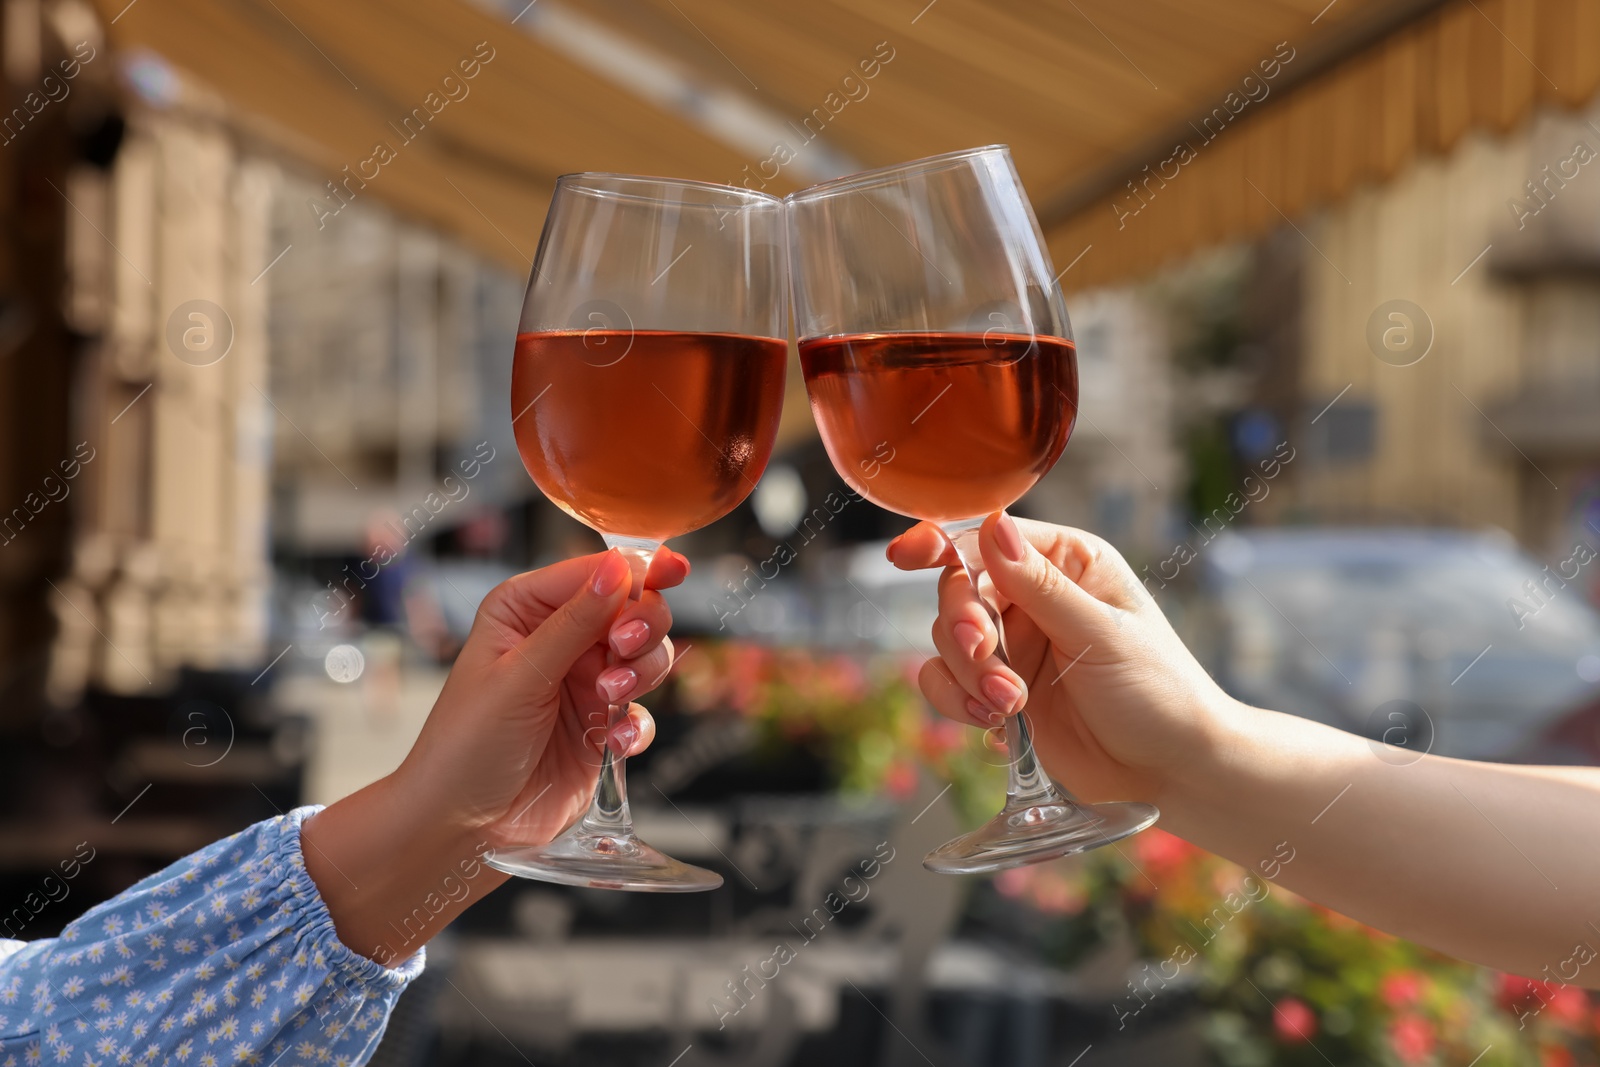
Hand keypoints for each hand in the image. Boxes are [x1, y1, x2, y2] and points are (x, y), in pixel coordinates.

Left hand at [395, 548, 686, 848]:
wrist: (461, 827)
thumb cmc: (467, 745)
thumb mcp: (520, 675)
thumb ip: (575, 621)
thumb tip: (620, 566)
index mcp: (527, 609)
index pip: (595, 573)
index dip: (637, 570)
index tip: (672, 571)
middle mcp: (559, 639)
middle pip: (633, 609)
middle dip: (641, 626)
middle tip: (623, 647)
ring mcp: (583, 683)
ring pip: (646, 656)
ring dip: (641, 673)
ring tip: (611, 698)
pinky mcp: (600, 726)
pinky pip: (642, 711)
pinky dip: (637, 725)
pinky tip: (615, 743)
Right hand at [887, 512, 1230, 805]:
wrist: (1171, 770)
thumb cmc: (1158, 692)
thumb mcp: (1101, 634)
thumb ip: (1041, 586)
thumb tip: (992, 526)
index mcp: (1067, 563)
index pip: (990, 540)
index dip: (943, 544)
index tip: (904, 556)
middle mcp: (1033, 598)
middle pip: (958, 591)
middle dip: (965, 627)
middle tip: (987, 655)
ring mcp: (1013, 647)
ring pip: (946, 642)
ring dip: (968, 674)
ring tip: (1013, 704)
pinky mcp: (998, 694)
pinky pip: (946, 685)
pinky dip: (957, 702)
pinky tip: (995, 721)